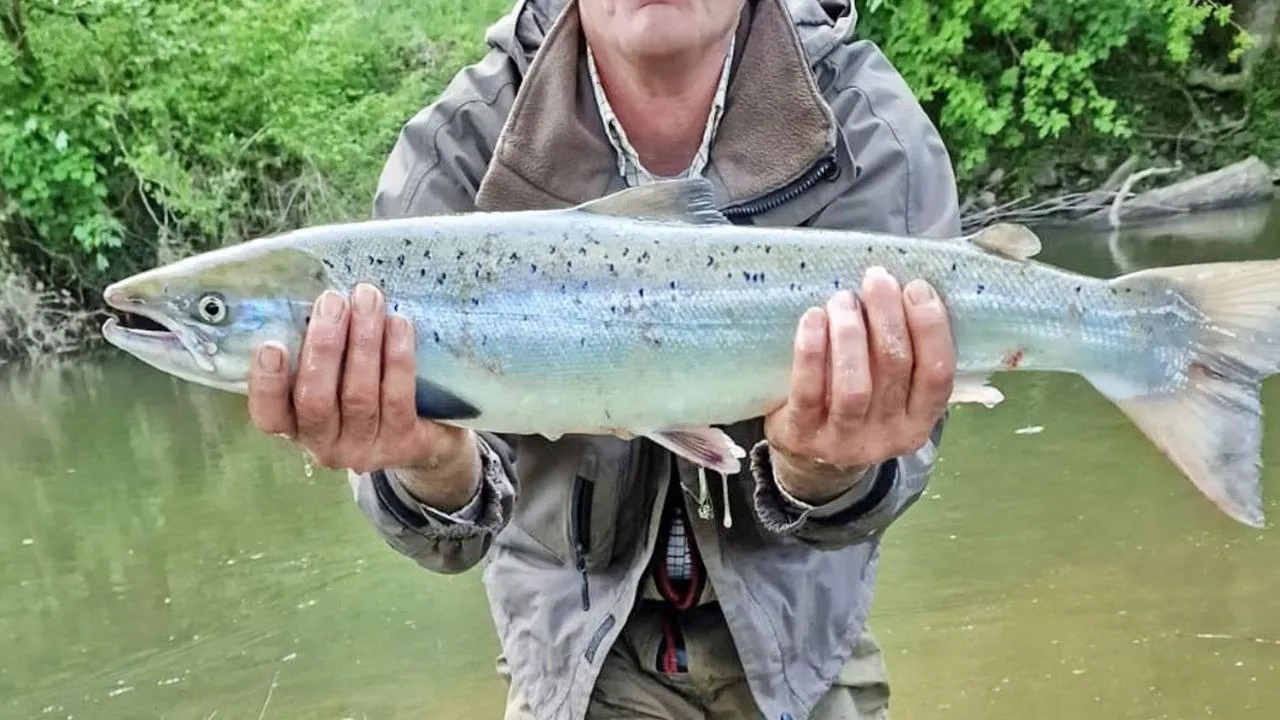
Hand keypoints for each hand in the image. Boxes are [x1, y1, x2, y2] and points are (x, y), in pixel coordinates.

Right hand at [247, 283, 479, 509]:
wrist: (424, 443)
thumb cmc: (364, 396)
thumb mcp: (334, 383)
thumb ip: (318, 355)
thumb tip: (317, 303)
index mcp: (297, 428)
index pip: (269, 416)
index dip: (267, 384)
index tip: (271, 345)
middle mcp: (325, 445)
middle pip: (316, 400)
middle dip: (324, 346)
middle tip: (332, 301)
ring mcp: (365, 448)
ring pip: (358, 394)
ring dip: (363, 342)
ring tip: (368, 300)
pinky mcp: (403, 443)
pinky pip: (397, 396)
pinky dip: (397, 357)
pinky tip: (398, 324)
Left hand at [764, 266, 954, 501]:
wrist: (811, 460)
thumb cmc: (858, 409)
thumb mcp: (892, 396)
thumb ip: (906, 357)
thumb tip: (906, 290)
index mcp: (919, 422)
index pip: (937, 374)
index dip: (930, 327)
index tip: (916, 287)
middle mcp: (887, 436)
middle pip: (895, 368)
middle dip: (887, 315)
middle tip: (876, 279)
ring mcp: (843, 440)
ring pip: (854, 384)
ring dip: (850, 332)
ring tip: (843, 299)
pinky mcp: (802, 435)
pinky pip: (809, 390)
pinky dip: (812, 350)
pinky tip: (813, 318)